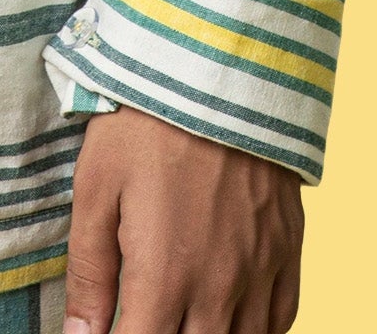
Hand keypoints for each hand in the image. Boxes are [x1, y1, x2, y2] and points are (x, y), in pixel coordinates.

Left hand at [63, 108, 301, 333]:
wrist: (218, 68)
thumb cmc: (146, 123)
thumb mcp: (96, 188)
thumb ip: (88, 272)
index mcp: (164, 276)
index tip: (110, 330)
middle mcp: (218, 288)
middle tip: (145, 312)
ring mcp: (259, 273)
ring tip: (181, 315)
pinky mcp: (288, 251)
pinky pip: (280, 322)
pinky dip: (254, 332)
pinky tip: (230, 321)